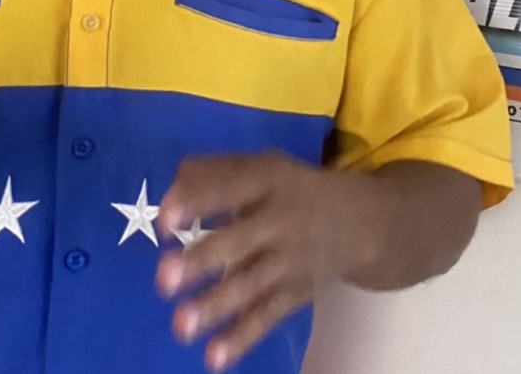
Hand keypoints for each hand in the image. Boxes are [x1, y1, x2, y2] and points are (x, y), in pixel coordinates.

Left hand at [155, 152, 366, 371]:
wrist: (357, 222)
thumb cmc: (290, 190)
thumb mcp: (262, 166)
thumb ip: (215, 171)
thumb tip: (172, 183)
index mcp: (268, 180)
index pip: (230, 187)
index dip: (197, 202)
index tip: (163, 221)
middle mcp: (280, 220)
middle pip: (238, 241)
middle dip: (201, 260)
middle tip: (163, 278)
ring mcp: (289, 260)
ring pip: (249, 284)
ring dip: (215, 305)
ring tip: (180, 326)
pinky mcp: (295, 293)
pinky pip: (266, 316)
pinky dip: (241, 337)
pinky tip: (213, 357)